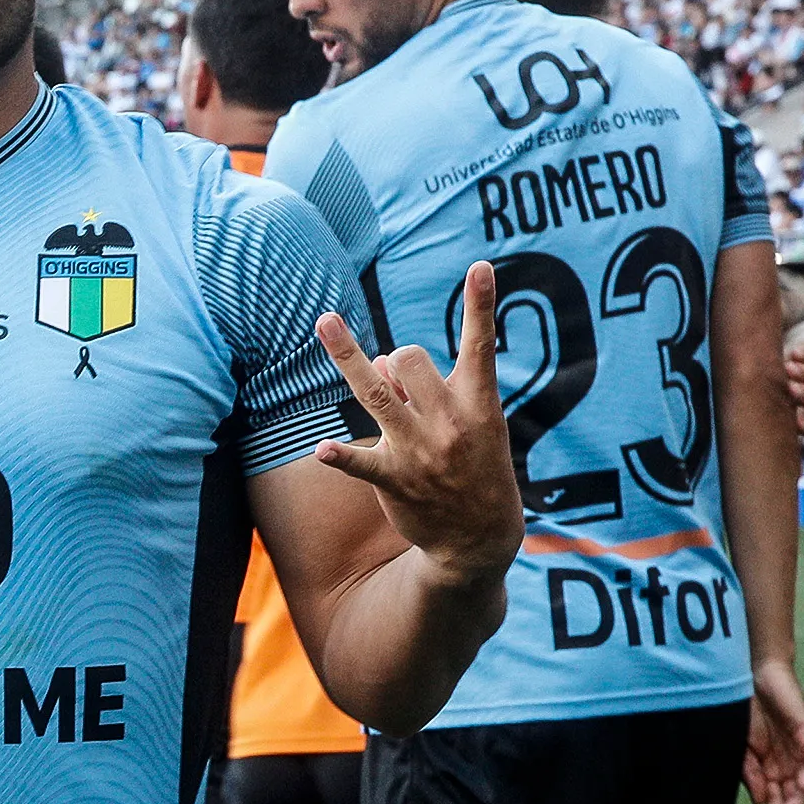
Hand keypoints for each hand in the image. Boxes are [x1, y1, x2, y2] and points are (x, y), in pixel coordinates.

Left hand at [310, 279, 522, 588]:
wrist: (480, 538)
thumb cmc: (471, 468)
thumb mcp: (465, 425)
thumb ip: (421, 390)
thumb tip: (375, 363)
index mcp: (478, 403)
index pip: (481, 344)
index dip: (481, 304)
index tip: (480, 266)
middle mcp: (450, 422)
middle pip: (409, 358)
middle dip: (396, 358)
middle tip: (400, 386)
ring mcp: (421, 451)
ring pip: (376, 393)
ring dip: (348, 356)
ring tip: (325, 322)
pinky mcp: (397, 481)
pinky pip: (362, 463)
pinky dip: (341, 456)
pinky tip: (323, 451)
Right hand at [742, 658, 803, 803]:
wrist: (750, 675)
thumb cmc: (741, 710)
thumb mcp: (740, 748)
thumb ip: (750, 773)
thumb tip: (759, 800)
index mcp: (769, 767)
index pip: (777, 796)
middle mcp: (787, 761)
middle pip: (794, 793)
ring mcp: (799, 748)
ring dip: (801, 798)